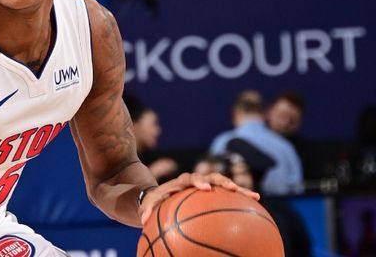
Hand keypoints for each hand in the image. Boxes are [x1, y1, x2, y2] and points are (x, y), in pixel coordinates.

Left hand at [139, 172, 259, 224]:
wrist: (164, 193)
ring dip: (238, 188)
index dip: (198, 181)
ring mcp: (207, 185)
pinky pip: (229, 196)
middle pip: (211, 177)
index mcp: (182, 181)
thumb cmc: (157, 199)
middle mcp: (196, 181)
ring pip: (224, 184)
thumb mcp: (150, 203)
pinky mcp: (214, 193)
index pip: (190, 177)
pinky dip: (241, 198)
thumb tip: (143, 220)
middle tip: (232, 188)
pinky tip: (256, 205)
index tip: (204, 188)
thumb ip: (147, 210)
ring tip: (254, 195)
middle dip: (221, 181)